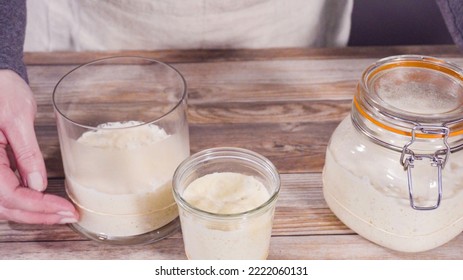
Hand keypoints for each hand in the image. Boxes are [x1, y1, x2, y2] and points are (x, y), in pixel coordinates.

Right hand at [0, 69, 77, 223]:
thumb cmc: (1, 89)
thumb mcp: (18, 118)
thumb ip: (26, 153)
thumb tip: (38, 185)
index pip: (9, 194)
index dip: (38, 206)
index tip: (65, 209)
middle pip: (4, 205)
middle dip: (37, 215)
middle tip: (67, 215)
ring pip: (2, 202)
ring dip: (30, 211)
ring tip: (59, 212)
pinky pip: (3, 190)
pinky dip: (23, 201)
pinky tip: (43, 201)